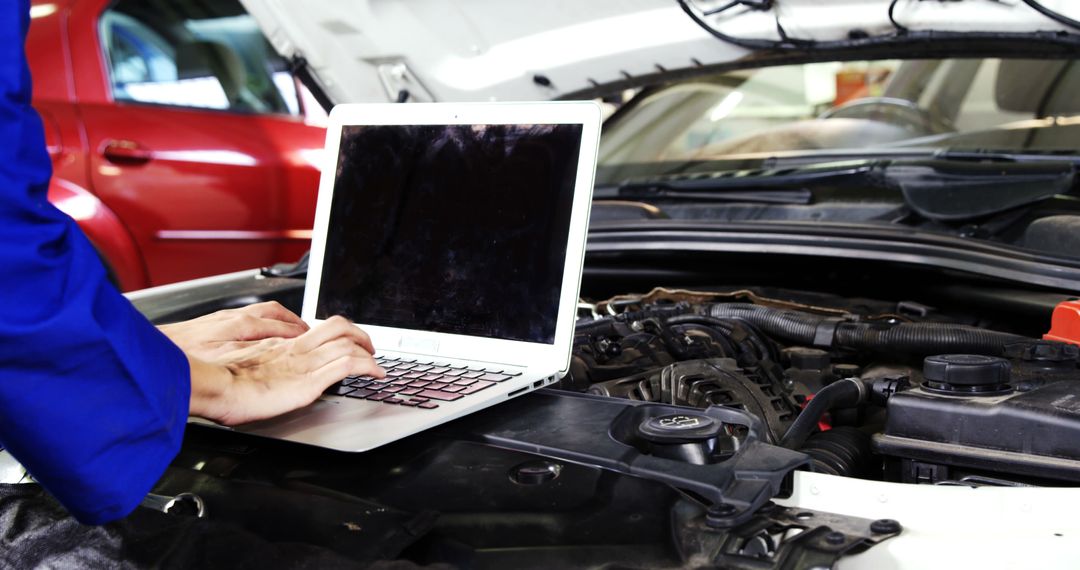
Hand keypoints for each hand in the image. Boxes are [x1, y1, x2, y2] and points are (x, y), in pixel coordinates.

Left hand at [159, 301, 308, 360]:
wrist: (151, 352)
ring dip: (280, 320)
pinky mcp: (213, 322)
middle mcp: (235, 317)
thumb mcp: (224, 358)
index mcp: (242, 324)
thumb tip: (280, 349)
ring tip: (292, 330)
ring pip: (262, 312)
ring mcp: (224, 318)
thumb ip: (254, 351)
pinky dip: (262, 323)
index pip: (283, 325)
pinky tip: (260, 333)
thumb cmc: (183, 357)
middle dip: (296, 324)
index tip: (314, 340)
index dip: (301, 333)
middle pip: (276, 313)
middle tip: (310, 335)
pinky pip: (248, 317)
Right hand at [187, 316, 384, 425]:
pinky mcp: (309, 381)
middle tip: (368, 347)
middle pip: (338, 327)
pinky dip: (368, 367)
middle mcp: (295, 349)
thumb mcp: (240, 365)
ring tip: (377, 363)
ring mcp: (304, 364)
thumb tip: (265, 372)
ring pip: (347, 343)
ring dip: (368, 351)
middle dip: (359, 335)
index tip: (346, 341)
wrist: (211, 386)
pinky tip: (376, 374)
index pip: (317, 328)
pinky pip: (348, 365)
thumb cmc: (217, 380)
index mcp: (280, 345)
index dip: (337, 331)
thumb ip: (258, 364)